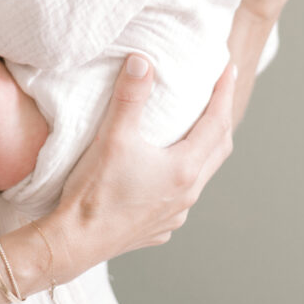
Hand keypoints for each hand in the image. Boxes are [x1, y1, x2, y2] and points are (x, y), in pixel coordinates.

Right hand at [50, 56, 236, 276]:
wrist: (75, 242)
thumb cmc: (95, 191)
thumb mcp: (112, 137)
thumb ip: (130, 96)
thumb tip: (142, 61)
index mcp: (183, 169)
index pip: (216, 122)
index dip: (223, 92)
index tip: (228, 68)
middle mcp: (187, 194)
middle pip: (218, 148)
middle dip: (221, 117)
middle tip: (218, 92)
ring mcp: (175, 214)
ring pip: (201, 175)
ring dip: (204, 147)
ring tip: (194, 127)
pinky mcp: (159, 227)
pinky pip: (181, 196)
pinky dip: (182, 174)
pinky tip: (165, 169)